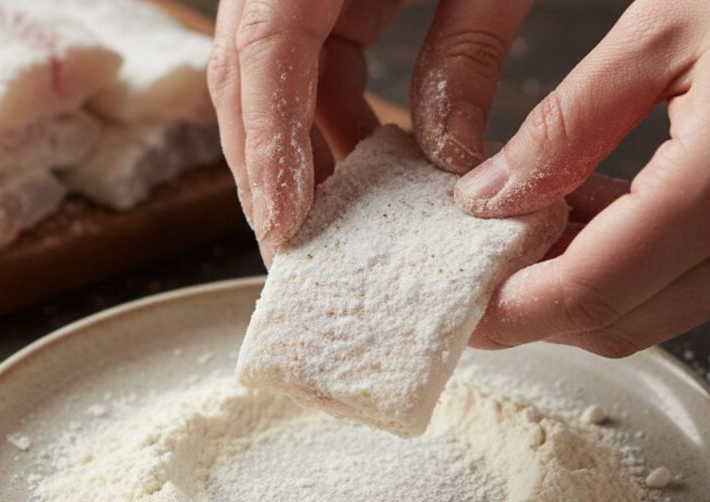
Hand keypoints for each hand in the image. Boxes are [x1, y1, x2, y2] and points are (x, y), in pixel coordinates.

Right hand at [208, 0, 535, 260]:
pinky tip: (362, 155)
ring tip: (330, 218)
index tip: (286, 225)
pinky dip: (324, 109)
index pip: (265, 50)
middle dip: (263, 163)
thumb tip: (443, 159)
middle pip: (241, 69)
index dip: (270, 144)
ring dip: (292, 144)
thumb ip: (468, 48)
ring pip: (262, 69)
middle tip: (293, 246)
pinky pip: (300, 51)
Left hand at [451, 0, 709, 356]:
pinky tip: (588, 214)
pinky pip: (690, 282)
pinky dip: (627, 268)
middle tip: (479, 273)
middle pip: (619, 324)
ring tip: (524, 232)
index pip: (589, 292)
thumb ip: (562, 125)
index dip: (512, 311)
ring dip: (580, 289)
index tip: (460, 307)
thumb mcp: (655, 34)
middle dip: (538, 313)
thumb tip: (488, 196)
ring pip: (653, 313)